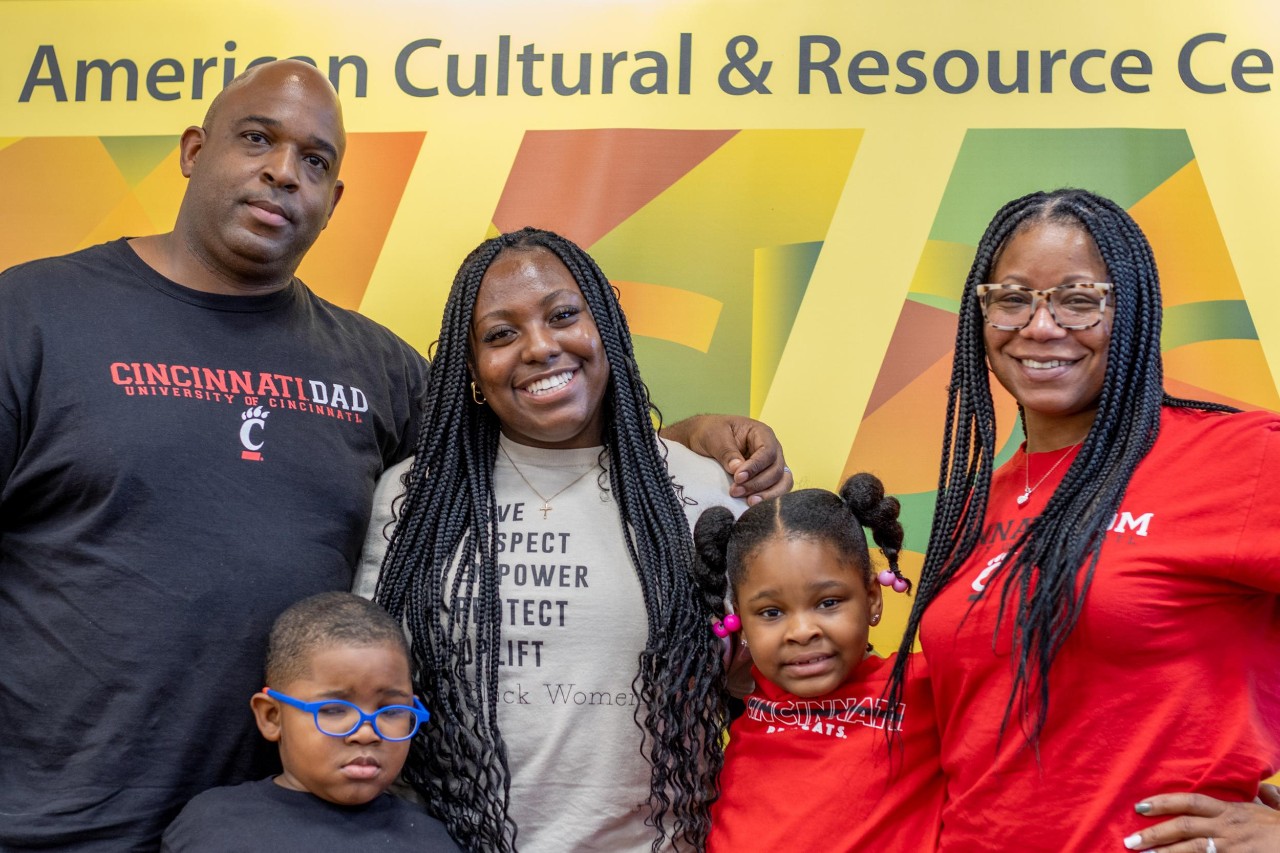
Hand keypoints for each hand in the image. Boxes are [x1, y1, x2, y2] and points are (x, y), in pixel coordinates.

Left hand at [661, 414, 792, 503]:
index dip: (755, 467)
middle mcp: (772, 449)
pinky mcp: (767, 478)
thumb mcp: (714, 437)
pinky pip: (776, 490)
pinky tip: (751, 504)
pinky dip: (768, 499)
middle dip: (757, 484)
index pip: (768, 452)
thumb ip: (727, 452)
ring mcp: (772, 464)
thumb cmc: (711, 432)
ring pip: (782, 482)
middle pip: (776, 470)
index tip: (738, 477)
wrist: (703, 437)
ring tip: (748, 502)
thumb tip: (738, 469)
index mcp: (762, 433)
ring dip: (767, 494)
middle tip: (735, 491)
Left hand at [1123, 792, 1279, 851]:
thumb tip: (1266, 790)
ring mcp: (1232, 849)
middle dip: (1155, 834)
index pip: (1191, 802)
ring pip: (1192, 850)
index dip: (1164, 802)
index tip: (1139, 806)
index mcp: (1232, 811)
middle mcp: (1228, 828)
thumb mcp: (1278, 811)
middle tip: (1130, 840)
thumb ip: (1269, 800)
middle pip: (1184, 827)